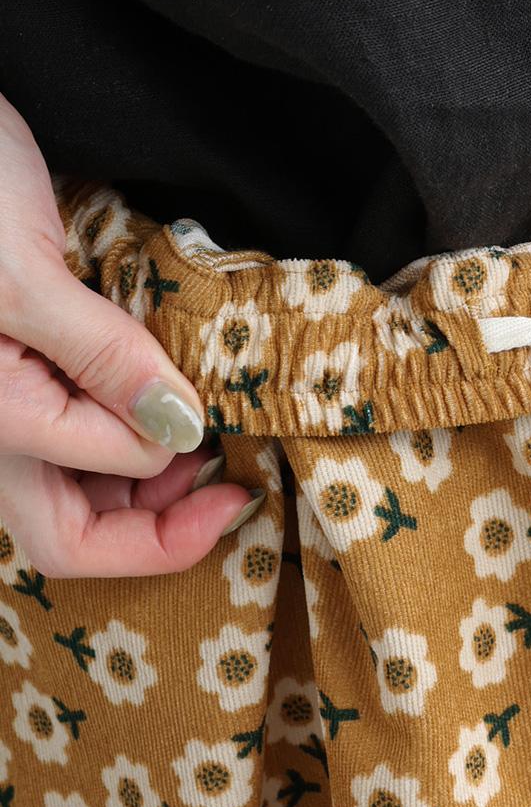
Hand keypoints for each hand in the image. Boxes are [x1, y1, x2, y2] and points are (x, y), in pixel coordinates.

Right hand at [0, 89, 262, 575]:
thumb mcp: (25, 274)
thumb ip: (102, 359)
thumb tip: (178, 431)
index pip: (89, 510)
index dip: (167, 492)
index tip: (231, 458)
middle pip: (69, 532)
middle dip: (152, 527)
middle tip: (227, 485)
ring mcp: (8, 399)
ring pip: (74, 490)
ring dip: (145, 486)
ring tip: (208, 446)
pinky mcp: (22, 368)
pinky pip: (79, 432)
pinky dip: (131, 434)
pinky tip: (171, 402)